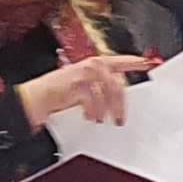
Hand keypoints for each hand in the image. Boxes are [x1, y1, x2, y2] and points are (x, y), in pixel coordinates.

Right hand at [16, 53, 155, 126]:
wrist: (33, 100)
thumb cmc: (55, 96)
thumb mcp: (81, 89)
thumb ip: (98, 89)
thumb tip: (116, 99)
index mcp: (93, 64)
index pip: (119, 61)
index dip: (134, 61)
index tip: (149, 62)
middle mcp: (91, 66)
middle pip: (117, 84)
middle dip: (120, 104)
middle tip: (119, 119)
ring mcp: (85, 73)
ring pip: (109, 92)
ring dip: (108, 109)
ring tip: (103, 120)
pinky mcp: (79, 84)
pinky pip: (96, 99)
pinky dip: (94, 111)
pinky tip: (91, 117)